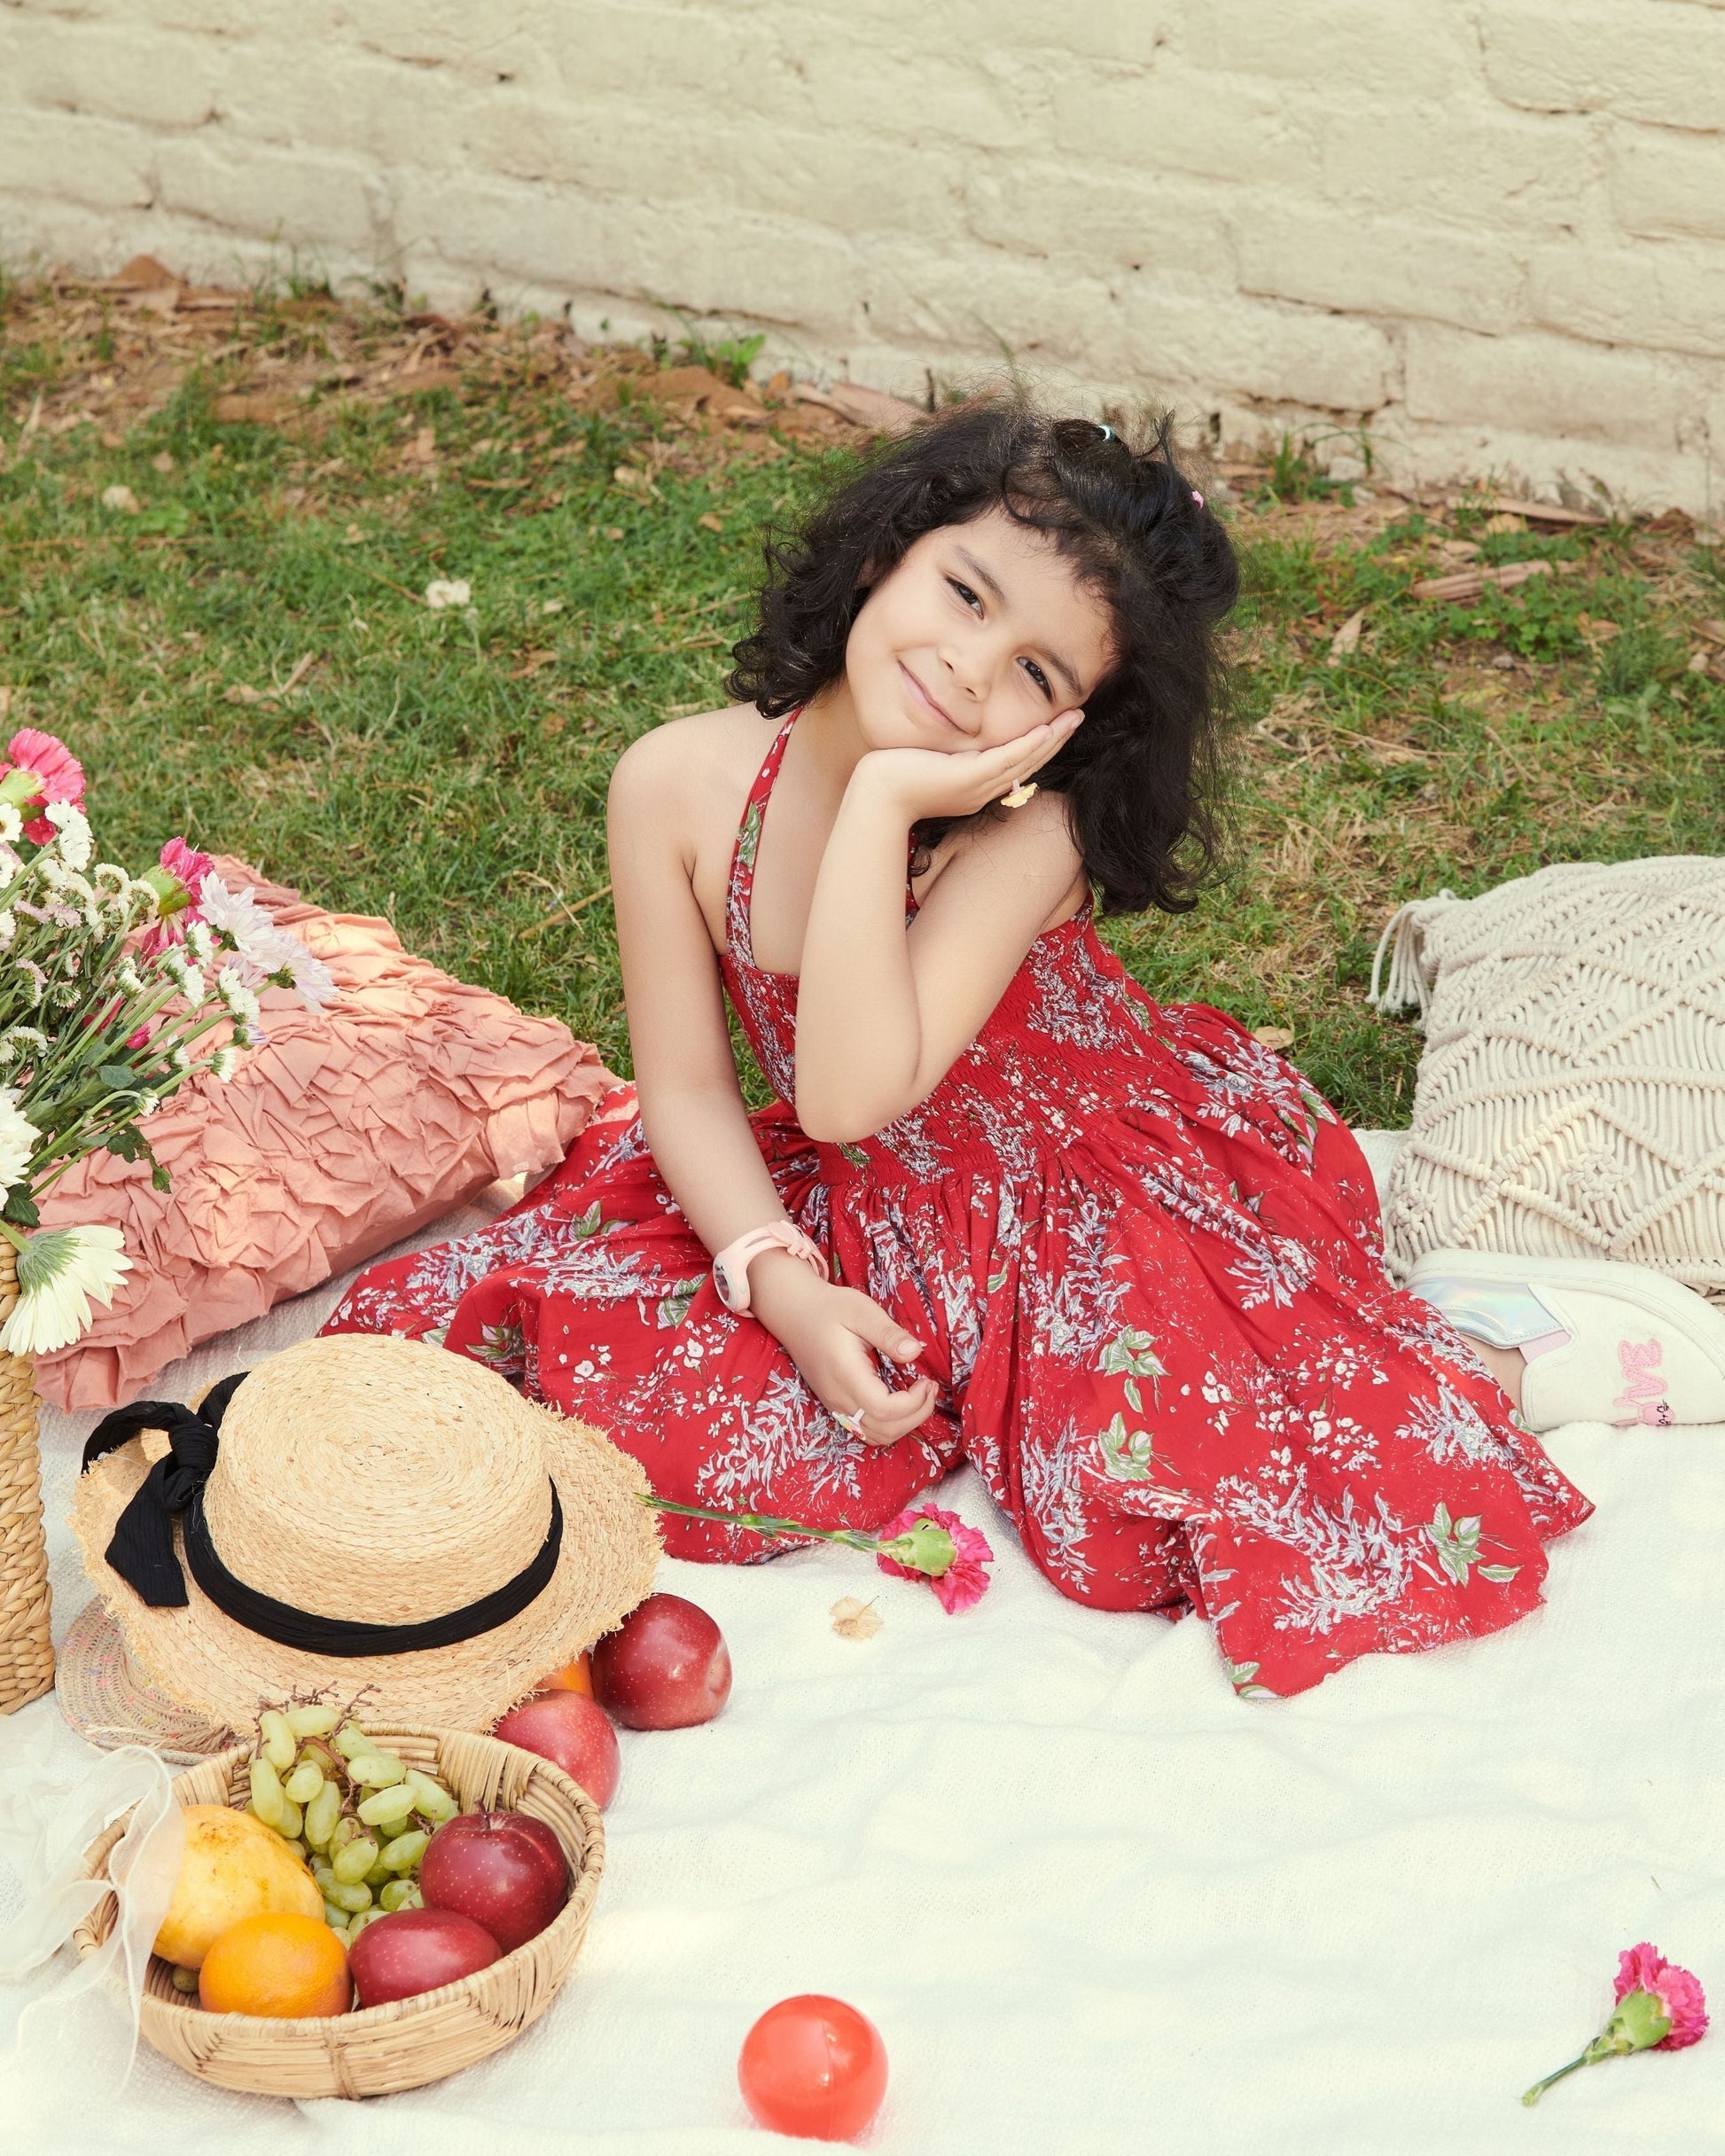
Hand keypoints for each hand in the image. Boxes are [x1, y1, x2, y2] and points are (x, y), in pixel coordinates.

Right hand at [749, 1256, 939, 1446]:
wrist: (793, 1312)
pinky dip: (889, 1425)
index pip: (884, 1410)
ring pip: (874, 1436)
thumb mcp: (861, 1310)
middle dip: (916, 1416)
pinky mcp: (835, 1404)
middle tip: (929, 1389)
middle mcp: (838, 1397)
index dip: (914, 1404)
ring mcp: (834, 1404)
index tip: (926, 1381)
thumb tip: (916, 1352)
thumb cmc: (828, 1308)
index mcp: (845, 1374)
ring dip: (904, 1424)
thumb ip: (889, 1333)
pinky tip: (900, 1402)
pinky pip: (865, 1429)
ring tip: (919, 1397)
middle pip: (883, 1430)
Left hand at [852, 710, 1083, 824]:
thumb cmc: (892, 779)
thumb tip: (953, 745)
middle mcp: (982, 791)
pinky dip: (1030, 744)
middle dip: (1055, 739)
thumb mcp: (929, 763)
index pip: (1015, 766)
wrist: (876, 796)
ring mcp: (978, 787)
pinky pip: (1008, 759)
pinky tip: (1048, 730)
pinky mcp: (969, 778)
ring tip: (1074, 718)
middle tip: (1077, 718)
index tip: (1056, 727)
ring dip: (1053, 738)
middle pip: (1029, 763)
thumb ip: (947, 756)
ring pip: (1025, 760)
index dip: (1039, 746)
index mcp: (974, 789)